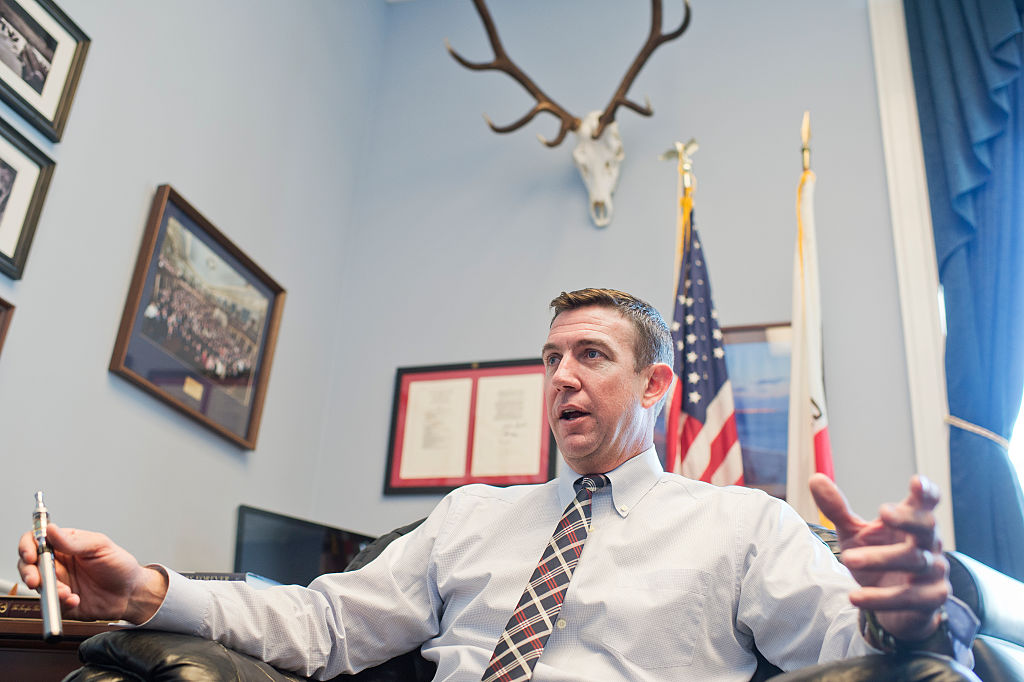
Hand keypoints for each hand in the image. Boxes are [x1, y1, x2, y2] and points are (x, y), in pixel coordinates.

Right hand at [17, 524, 167, 622]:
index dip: (28, 546)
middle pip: (28, 564)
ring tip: (67, 592)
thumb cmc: (119, 566)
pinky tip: (75, 600)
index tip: (31, 555)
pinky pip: (51, 603)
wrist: (131, 593)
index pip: (36, 540)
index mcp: (66, 545)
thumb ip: (73, 541)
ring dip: (49, 589)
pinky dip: (60, 602)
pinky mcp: (61, 600)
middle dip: (29, 572)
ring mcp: (59, 582)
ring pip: (37, 585)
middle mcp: (58, 563)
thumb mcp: (100, 547)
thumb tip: (51, 529)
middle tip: (36, 580)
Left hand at [810, 473, 948, 641]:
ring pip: (915, 561)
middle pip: (927, 526)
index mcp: (911, 521)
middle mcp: (929, 543)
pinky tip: (856, 597)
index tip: (916, 481)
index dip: (926, 492)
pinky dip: (881, 597)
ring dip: (880, 559)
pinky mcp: (930, 598)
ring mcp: (933, 570)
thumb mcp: (854, 533)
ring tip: (848, 559)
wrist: (894, 605)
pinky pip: (909, 597)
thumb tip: (815, 478)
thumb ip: (837, 509)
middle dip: (908, 518)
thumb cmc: (877, 557)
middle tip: (883, 512)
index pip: (926, 502)